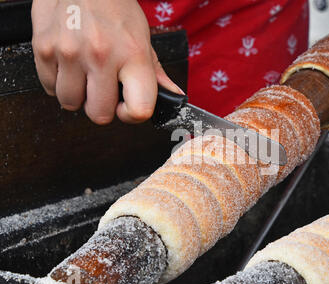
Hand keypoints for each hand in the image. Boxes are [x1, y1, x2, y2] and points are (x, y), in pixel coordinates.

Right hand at [31, 0, 183, 124]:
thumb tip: (173, 96)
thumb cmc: (115, 7)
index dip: (131, 115)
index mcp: (133, 55)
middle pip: (99, 115)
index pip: (139, 109)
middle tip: (102, 87)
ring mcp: (70, 52)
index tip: (125, 107)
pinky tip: (68, 63)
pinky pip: (49, 88)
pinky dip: (58, 81)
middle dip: (101, 106)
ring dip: (77, 95)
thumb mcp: (143, 38)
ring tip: (83, 72)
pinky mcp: (44, 48)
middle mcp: (101, 55)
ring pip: (70, 104)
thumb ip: (155, 73)